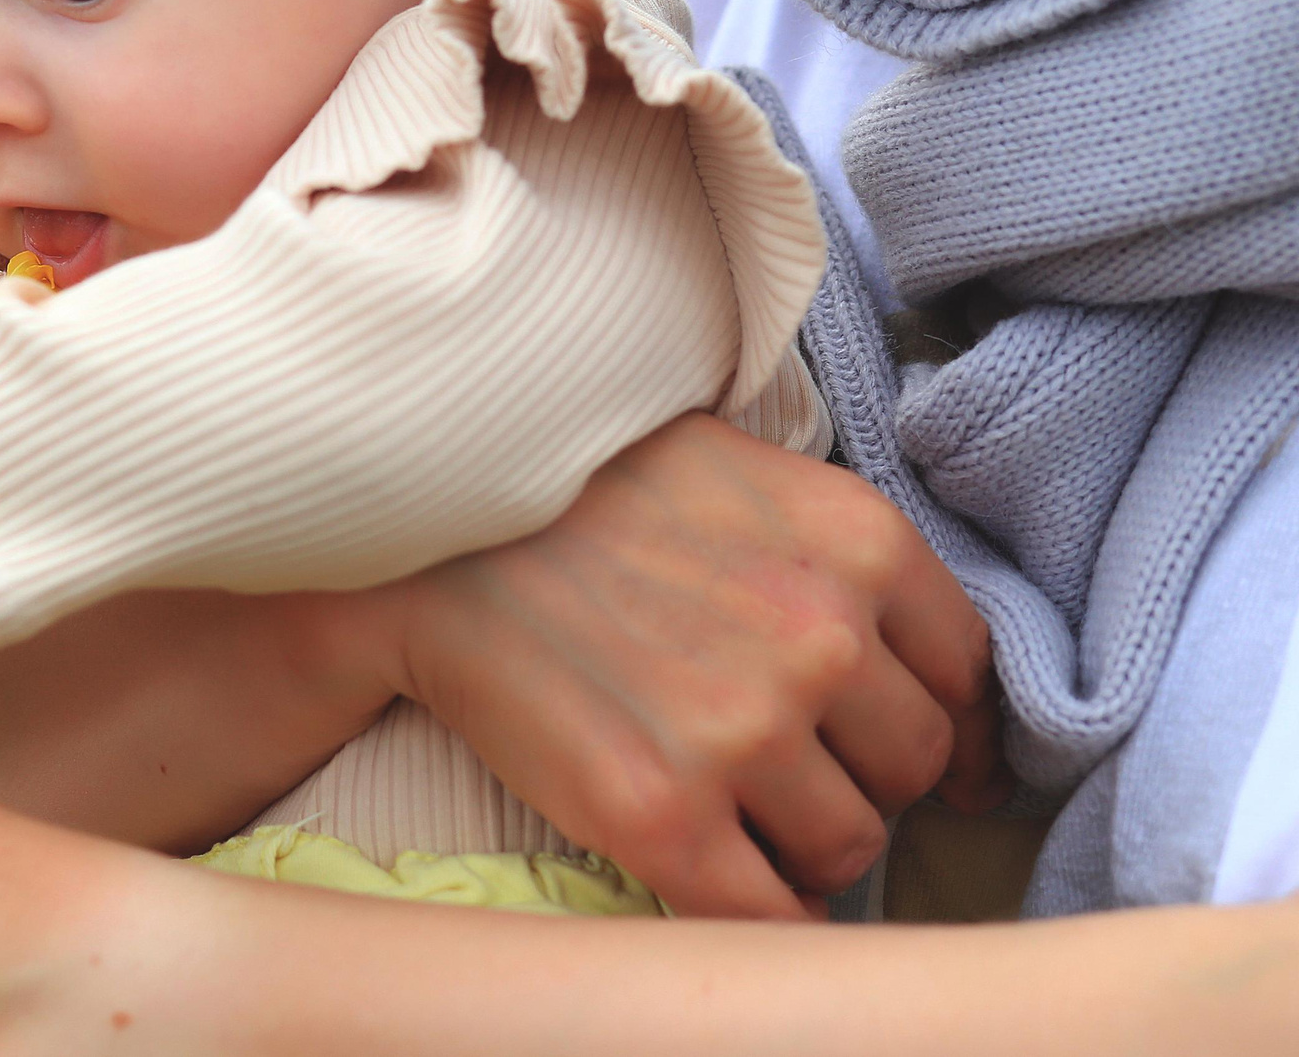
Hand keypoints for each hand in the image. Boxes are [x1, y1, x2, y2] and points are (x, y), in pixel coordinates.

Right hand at [377, 413, 1006, 919]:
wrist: (419, 529)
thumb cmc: (578, 489)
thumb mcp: (740, 472)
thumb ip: (839, 552)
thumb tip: (932, 670)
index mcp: (856, 542)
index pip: (964, 672)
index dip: (936, 720)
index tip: (913, 752)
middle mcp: (818, 637)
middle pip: (913, 766)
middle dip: (860, 775)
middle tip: (786, 763)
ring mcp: (742, 731)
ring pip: (850, 843)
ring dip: (804, 842)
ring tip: (734, 807)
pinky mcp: (659, 813)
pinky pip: (767, 911)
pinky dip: (761, 912)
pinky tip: (725, 879)